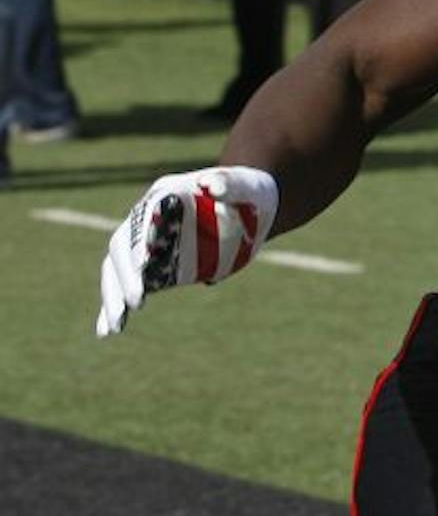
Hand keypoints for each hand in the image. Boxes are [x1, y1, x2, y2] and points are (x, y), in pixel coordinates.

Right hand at [96, 168, 279, 336]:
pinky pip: (130, 287)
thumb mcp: (244, 184)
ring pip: (117, 271)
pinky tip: (107, 330)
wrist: (251, 205)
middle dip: (124, 277)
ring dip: (112, 299)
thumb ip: (229, 184)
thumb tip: (211, 186)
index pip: (141, 222)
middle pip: (121, 250)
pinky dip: (116, 307)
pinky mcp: (157, 265)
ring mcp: (149, 244)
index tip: (144, 264)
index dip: (139, 243)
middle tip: (135, 304)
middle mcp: (147, 221)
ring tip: (113, 328)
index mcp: (163, 197)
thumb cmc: (247, 191)